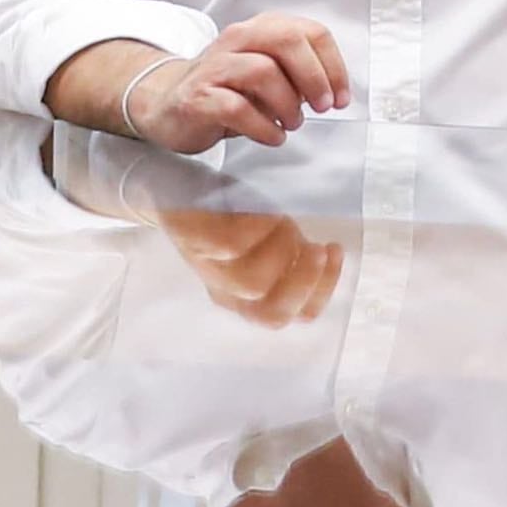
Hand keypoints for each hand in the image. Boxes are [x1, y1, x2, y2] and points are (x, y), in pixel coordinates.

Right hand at [120, 14, 349, 151]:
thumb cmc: (224, 90)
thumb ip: (295, 73)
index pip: (309, 32)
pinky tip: (271, 136)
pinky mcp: (198, 98)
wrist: (165, 103)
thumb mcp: (264, 72)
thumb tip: (333, 91)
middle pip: (286, 40)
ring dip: (288, 105)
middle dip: (314, 77)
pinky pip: (237, 108)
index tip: (341, 96)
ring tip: (292, 124)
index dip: (333, 65)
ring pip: (262, 71)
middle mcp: (236, 40)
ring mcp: (214, 68)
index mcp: (259, 30)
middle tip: (323, 107)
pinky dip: (264, 127)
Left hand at [157, 206, 344, 325]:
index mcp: (239, 296)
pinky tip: (270, 211)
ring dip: (283, 252)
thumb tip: (326, 262)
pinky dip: (257, 229)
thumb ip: (286, 259)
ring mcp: (204, 265)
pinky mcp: (189, 236)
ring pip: (250, 283)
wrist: (171, 188)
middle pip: (270, 312)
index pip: (282, 317)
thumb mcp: (257, 242)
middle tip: (322, 248)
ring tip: (290, 222)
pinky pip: (226, 245)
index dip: (317, 293)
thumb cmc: (225, 215)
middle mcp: (222, 288)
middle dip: (306, 281)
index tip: (335, 253)